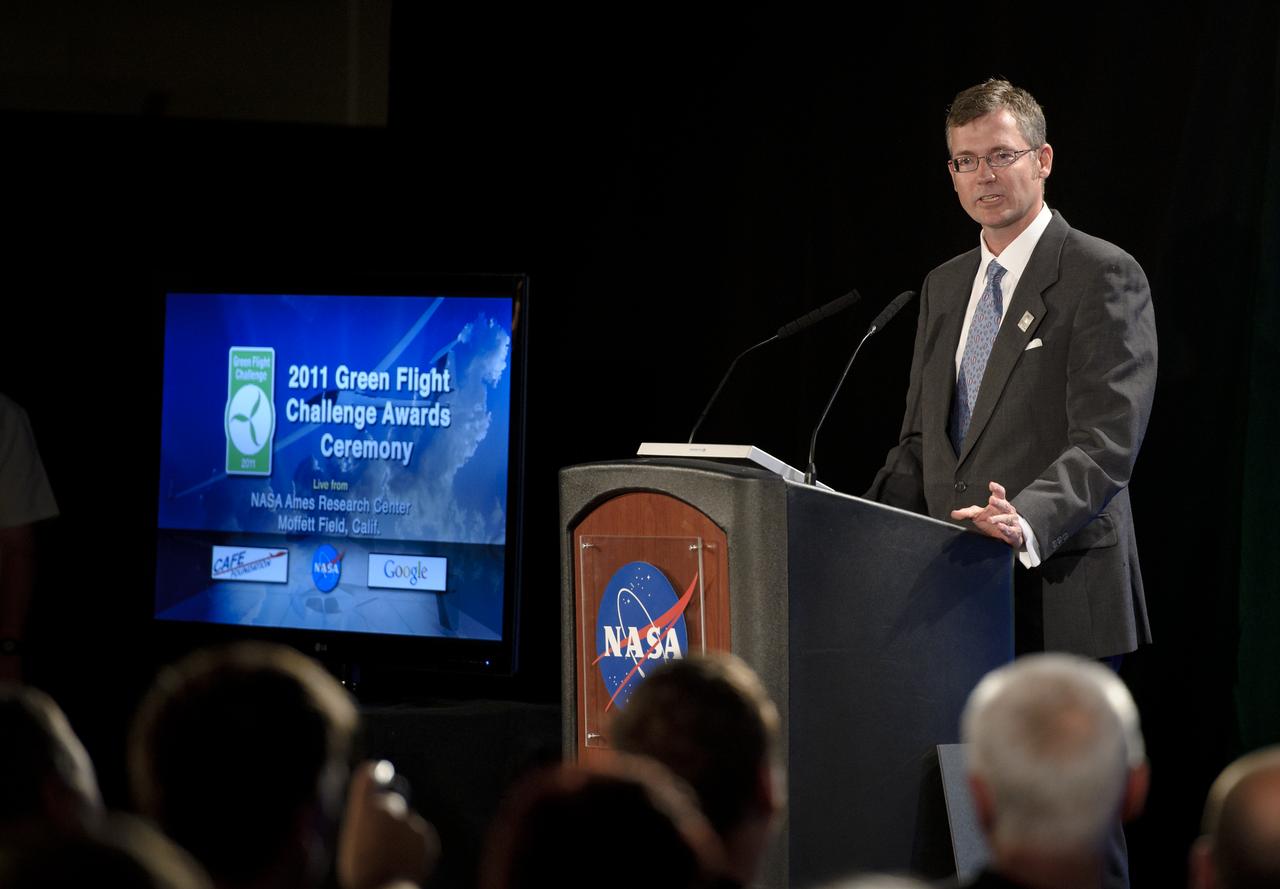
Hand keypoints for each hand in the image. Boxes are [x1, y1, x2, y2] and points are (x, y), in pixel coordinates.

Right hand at [337, 760, 439, 888]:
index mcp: (366, 809)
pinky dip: (413, 847)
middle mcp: (389, 808)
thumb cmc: (362, 869)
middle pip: (390, 806)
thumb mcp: (353, 839)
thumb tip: (375, 792)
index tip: (375, 771)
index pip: (369, 776)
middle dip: (387, 820)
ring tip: (390, 858)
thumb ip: (366, 816)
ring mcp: (410, 821)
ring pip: (405, 824)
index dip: (373, 774)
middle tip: (377, 843)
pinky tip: (404, 862)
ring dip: (400, 836)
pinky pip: (419, 837)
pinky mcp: (426, 835)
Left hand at [950, 481, 1024, 548]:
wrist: (1006, 534)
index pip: (1000, 493)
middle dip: (998, 502)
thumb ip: (966, 513)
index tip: (991, 485)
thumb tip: (954, 513)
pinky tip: (1000, 527)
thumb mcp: (978, 515)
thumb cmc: (992, 520)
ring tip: (990, 519)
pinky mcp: (1014, 532)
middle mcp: (1007, 511)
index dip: (997, 488)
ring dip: (999, 518)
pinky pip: (1011, 530)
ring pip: (1007, 518)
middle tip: (991, 500)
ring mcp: (1011, 521)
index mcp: (999, 503)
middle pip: (1004, 505)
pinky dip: (1006, 529)